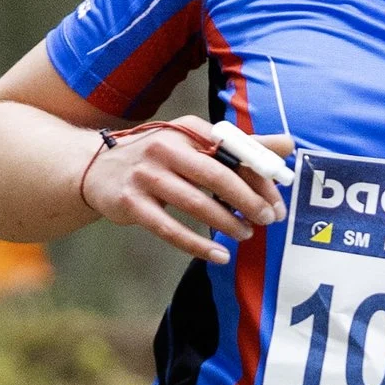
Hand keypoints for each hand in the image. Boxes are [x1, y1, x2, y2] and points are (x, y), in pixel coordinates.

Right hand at [82, 117, 295, 260]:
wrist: (95, 169)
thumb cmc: (158, 157)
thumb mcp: (194, 143)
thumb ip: (240, 146)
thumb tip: (288, 144)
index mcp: (186, 129)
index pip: (232, 152)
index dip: (259, 177)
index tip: (278, 200)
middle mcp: (165, 148)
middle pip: (216, 175)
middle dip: (247, 200)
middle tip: (267, 219)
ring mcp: (145, 176)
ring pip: (195, 203)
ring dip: (226, 223)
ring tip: (246, 235)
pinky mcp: (131, 204)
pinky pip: (170, 229)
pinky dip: (197, 245)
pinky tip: (219, 255)